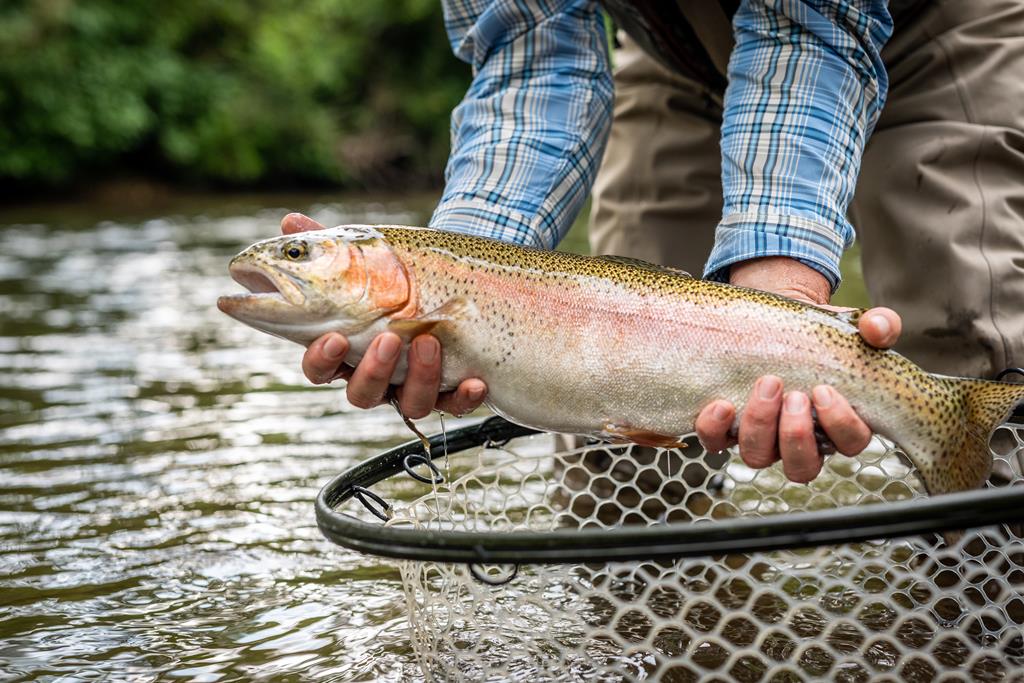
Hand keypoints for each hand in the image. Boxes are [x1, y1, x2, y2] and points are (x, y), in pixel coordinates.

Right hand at [281, 213, 487, 417]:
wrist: (442, 283)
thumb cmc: (390, 278)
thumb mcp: (361, 259)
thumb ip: (326, 246)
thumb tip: (290, 221)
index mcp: (346, 350)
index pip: (320, 369)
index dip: (323, 359)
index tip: (335, 336)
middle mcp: (377, 377)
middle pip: (362, 394)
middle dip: (374, 370)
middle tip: (387, 338)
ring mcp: (413, 387)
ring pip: (410, 404)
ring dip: (419, 377)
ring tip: (429, 340)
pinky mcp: (450, 391)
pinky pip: (456, 407)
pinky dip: (464, 398)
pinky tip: (475, 382)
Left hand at [694, 257, 901, 482]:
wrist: (774, 323)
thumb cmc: (819, 335)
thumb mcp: (851, 328)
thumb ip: (878, 327)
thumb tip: (878, 328)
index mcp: (838, 424)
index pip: (850, 443)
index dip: (841, 424)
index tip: (825, 390)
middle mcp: (799, 440)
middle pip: (802, 466)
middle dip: (797, 435)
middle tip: (795, 395)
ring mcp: (761, 438)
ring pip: (758, 457)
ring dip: (760, 426)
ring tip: (766, 385)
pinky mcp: (726, 427)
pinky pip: (715, 442)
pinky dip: (714, 429)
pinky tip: (721, 403)